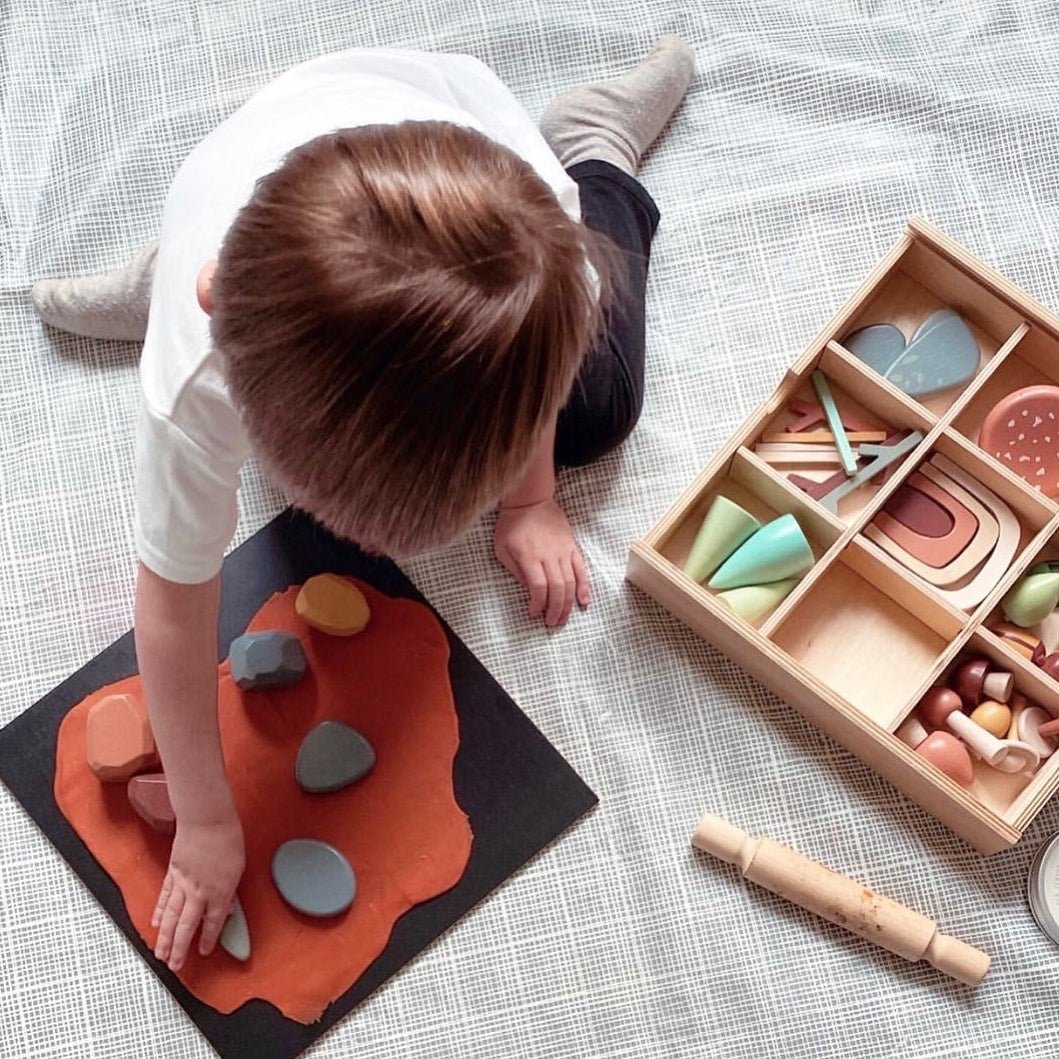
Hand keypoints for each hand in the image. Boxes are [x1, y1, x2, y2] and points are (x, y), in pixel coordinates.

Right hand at [152, 813, 244, 971]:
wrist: (207, 819)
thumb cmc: (227, 838)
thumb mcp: (239, 867)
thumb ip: (230, 892)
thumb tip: (225, 909)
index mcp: (219, 891)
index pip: (212, 923)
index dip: (207, 940)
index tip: (203, 952)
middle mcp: (199, 892)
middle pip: (186, 927)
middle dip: (180, 949)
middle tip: (175, 966)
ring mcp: (183, 884)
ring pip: (171, 917)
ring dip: (165, 938)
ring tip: (160, 954)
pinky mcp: (173, 873)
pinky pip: (165, 898)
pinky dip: (160, 912)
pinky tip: (156, 923)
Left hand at [494, 498, 589, 625]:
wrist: (530, 500)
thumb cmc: (512, 524)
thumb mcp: (502, 548)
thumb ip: (514, 570)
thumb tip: (527, 589)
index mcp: (529, 557)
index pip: (538, 588)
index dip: (538, 604)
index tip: (534, 612)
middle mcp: (548, 556)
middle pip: (557, 589)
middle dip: (555, 610)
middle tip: (551, 623)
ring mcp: (563, 551)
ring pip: (570, 582)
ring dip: (568, 604)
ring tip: (563, 618)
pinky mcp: (572, 547)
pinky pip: (581, 569)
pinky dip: (584, 587)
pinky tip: (584, 601)